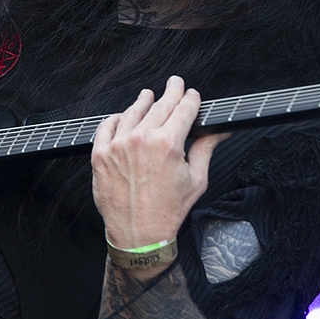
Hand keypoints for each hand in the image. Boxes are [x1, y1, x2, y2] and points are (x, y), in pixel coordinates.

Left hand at [91, 76, 229, 260]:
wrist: (138, 235)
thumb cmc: (168, 211)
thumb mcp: (196, 180)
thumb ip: (206, 148)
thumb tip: (219, 132)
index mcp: (168, 144)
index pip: (183, 109)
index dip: (191, 98)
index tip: (192, 95)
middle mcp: (142, 140)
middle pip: (160, 105)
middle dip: (171, 91)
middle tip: (175, 83)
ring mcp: (118, 145)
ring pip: (133, 111)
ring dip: (143, 101)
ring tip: (148, 95)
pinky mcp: (100, 155)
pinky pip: (107, 126)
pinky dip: (116, 118)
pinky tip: (123, 116)